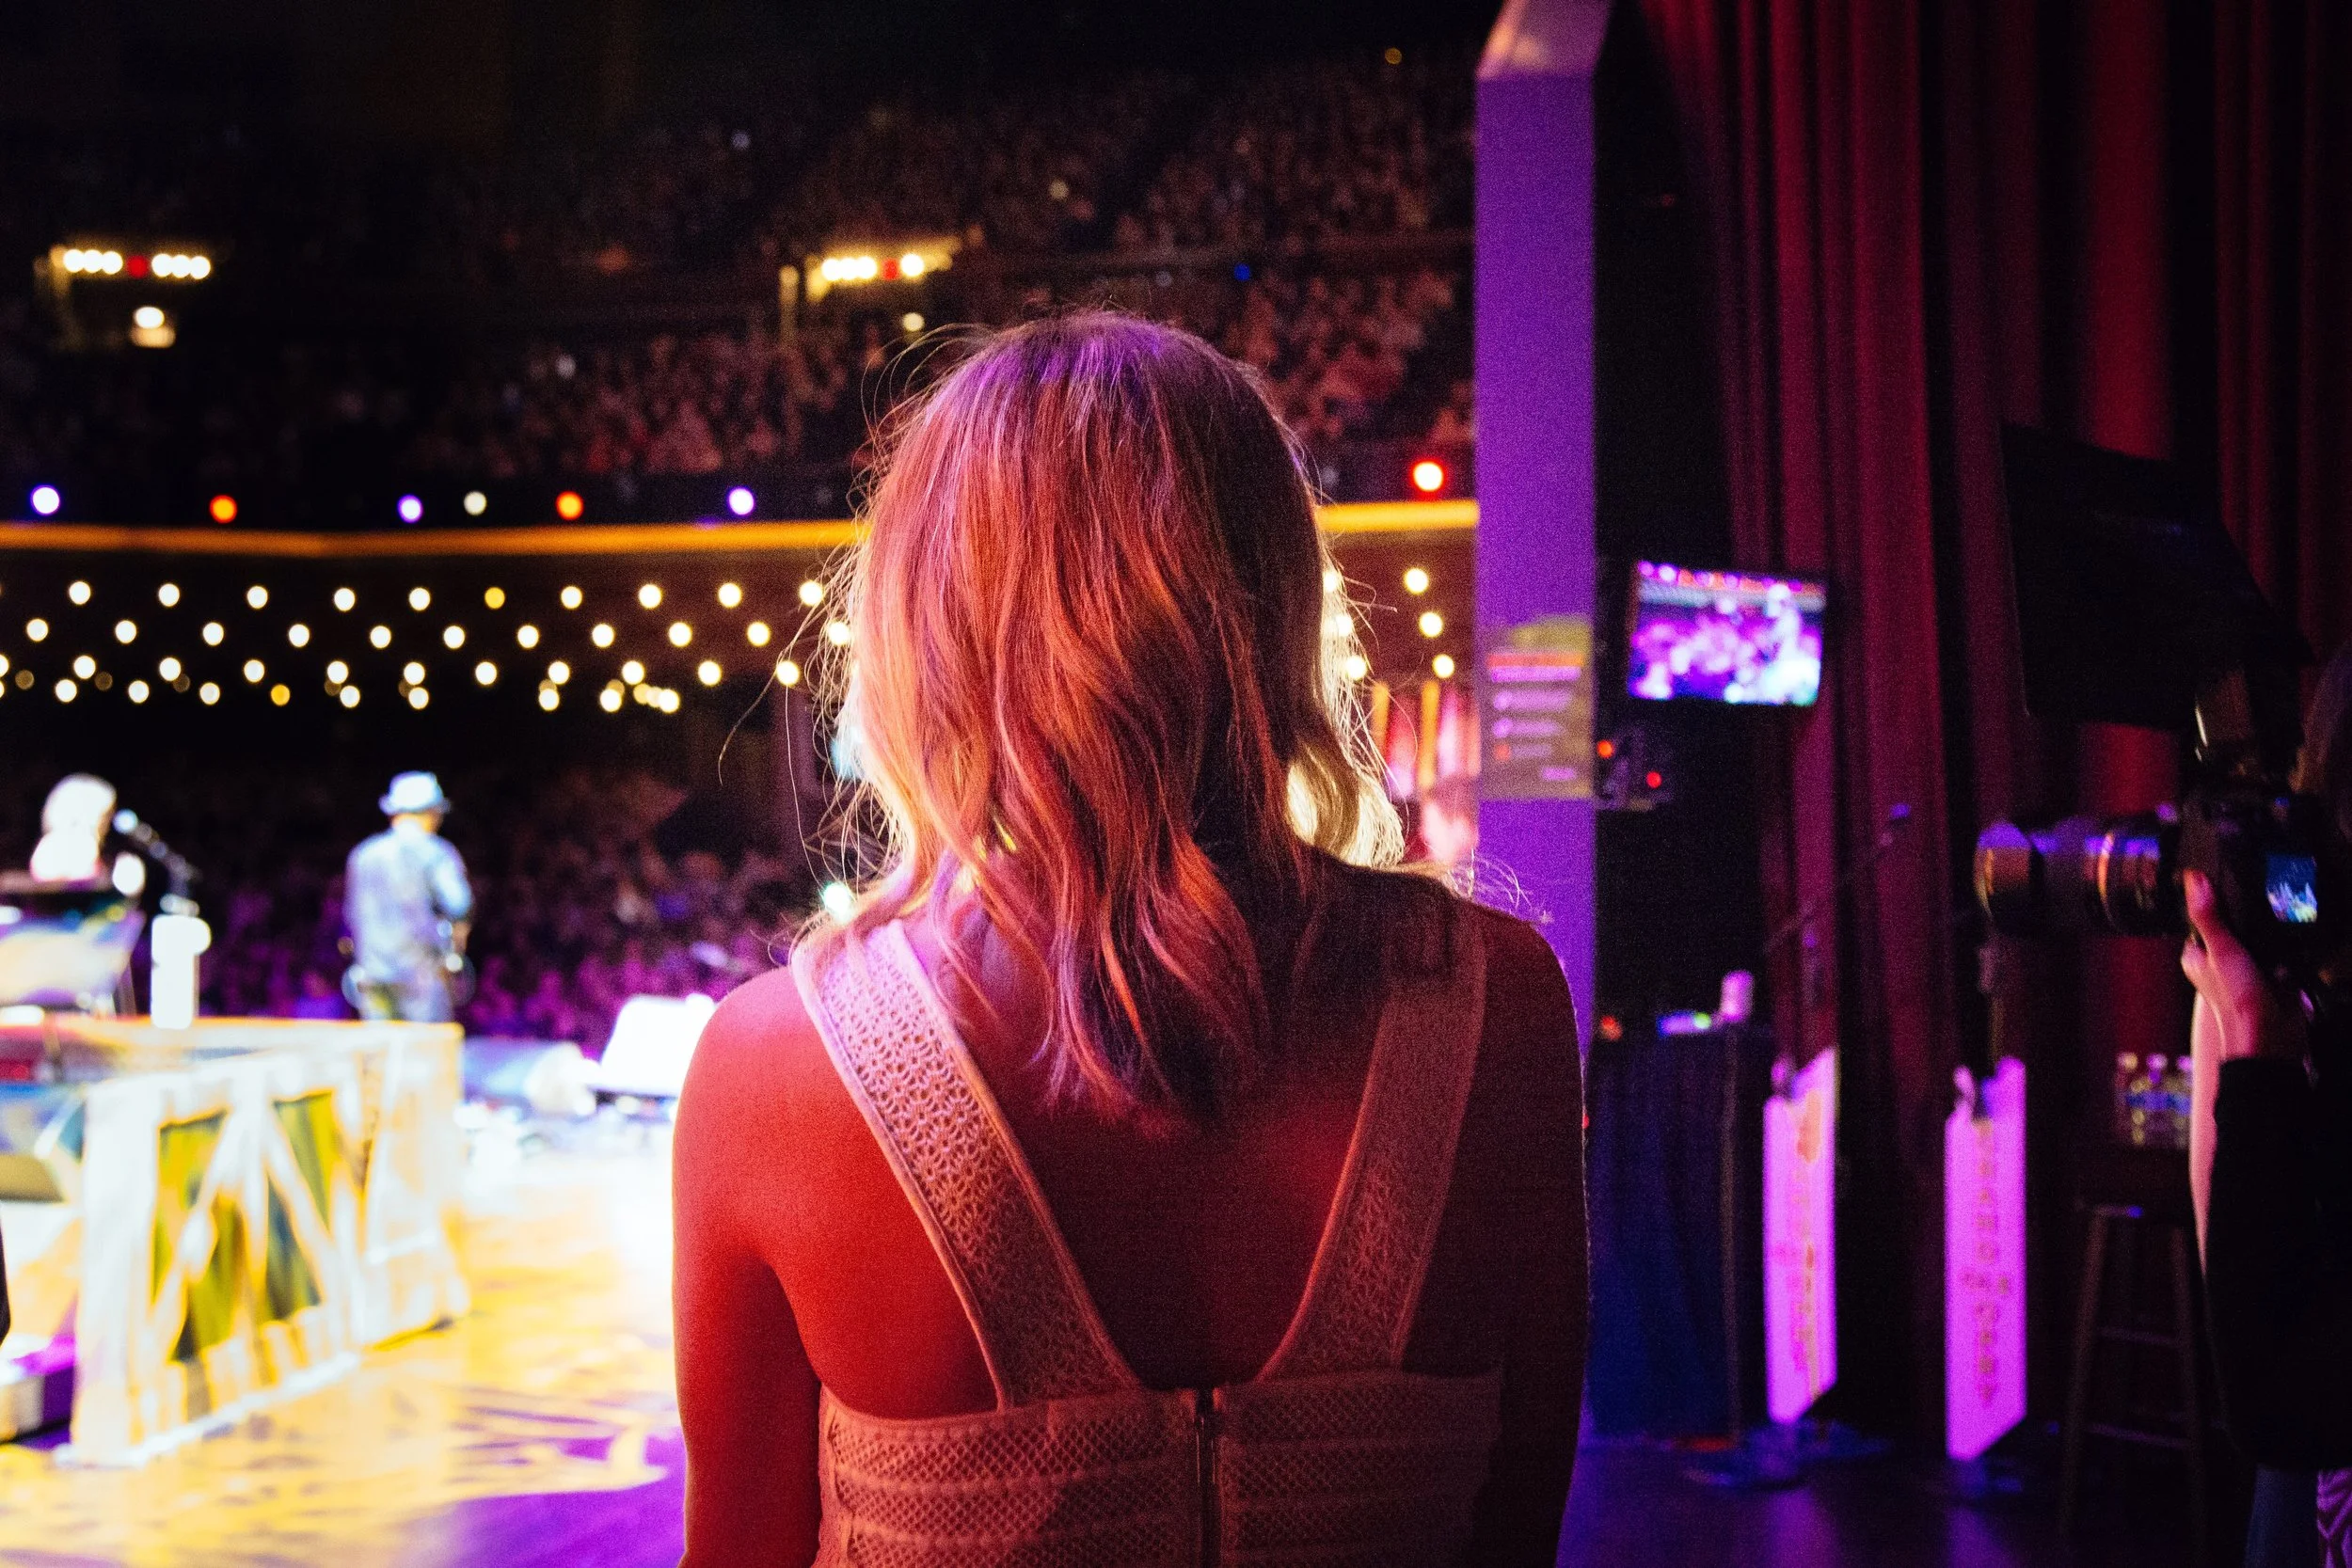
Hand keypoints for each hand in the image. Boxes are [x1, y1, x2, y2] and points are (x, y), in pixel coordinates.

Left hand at [2180, 870, 2306, 1060]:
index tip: (2225, 882)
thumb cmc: (2237, 1002)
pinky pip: (2284, 956)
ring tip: (2276, 929)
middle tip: (2261, 906)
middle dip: (2249, 921)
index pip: (2201, 920)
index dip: (2212, 903)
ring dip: (2270, 936)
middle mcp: (2220, 964)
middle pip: (2235, 928)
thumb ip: (2208, 916)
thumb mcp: (2221, 950)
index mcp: (2197, 956)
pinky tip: (2291, 949)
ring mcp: (2248, 972)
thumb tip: (2193, 880)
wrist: (2274, 1038)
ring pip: (2260, 940)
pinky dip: (2289, 952)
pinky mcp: (2275, 979)